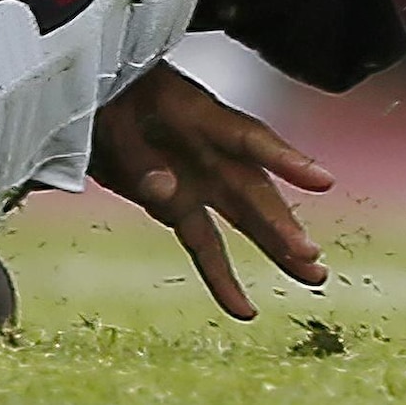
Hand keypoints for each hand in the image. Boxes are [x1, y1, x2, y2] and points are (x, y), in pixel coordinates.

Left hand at [93, 60, 332, 320]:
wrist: (83, 98)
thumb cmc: (104, 95)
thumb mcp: (111, 119)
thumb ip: (139, 158)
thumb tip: (168, 193)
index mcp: (195, 115)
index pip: (247, 138)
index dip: (285, 158)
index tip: (322, 180)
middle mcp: (207, 150)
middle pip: (251, 188)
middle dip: (281, 222)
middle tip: (309, 255)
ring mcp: (196, 179)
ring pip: (243, 218)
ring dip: (275, 248)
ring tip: (312, 277)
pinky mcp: (178, 205)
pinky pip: (205, 244)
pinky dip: (221, 276)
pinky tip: (243, 309)